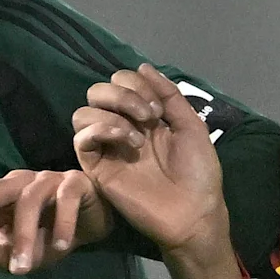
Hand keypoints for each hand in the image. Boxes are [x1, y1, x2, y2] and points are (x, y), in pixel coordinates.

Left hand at [0, 168, 116, 274]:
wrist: (93, 222)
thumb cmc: (50, 235)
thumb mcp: (23, 255)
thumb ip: (1, 257)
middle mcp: (17, 184)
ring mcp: (46, 180)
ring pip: (28, 201)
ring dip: (24, 236)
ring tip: (21, 269)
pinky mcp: (75, 183)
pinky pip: (65, 199)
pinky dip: (62, 223)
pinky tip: (61, 247)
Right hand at [71, 66, 242, 278]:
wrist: (194, 213)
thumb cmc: (198, 173)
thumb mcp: (192, 125)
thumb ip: (169, 94)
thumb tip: (143, 65)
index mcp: (143, 117)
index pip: (121, 82)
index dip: (137, 84)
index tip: (160, 107)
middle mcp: (121, 128)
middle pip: (97, 91)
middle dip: (123, 93)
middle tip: (149, 115)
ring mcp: (107, 149)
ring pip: (83, 112)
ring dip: (113, 111)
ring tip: (139, 134)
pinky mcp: (97, 169)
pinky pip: (81, 139)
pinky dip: (101, 129)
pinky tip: (127, 140)